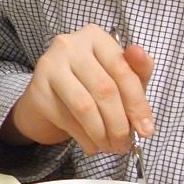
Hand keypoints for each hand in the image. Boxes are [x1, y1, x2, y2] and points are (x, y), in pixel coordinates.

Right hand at [6, 26, 154, 155]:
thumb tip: (141, 73)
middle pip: (104, 89)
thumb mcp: (118, 75)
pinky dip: (84, 138)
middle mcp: (69, 45)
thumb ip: (137, 72)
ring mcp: (49, 65)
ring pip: (84, 106)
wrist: (50, 93)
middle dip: (119, 123)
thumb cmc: (90, 81)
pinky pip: (66, 119)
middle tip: (124, 144)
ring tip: (110, 147)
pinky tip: (92, 145)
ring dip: (101, 134)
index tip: (146, 130)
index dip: (137, 103)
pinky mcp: (37, 89)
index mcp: (95, 36)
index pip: (122, 69)